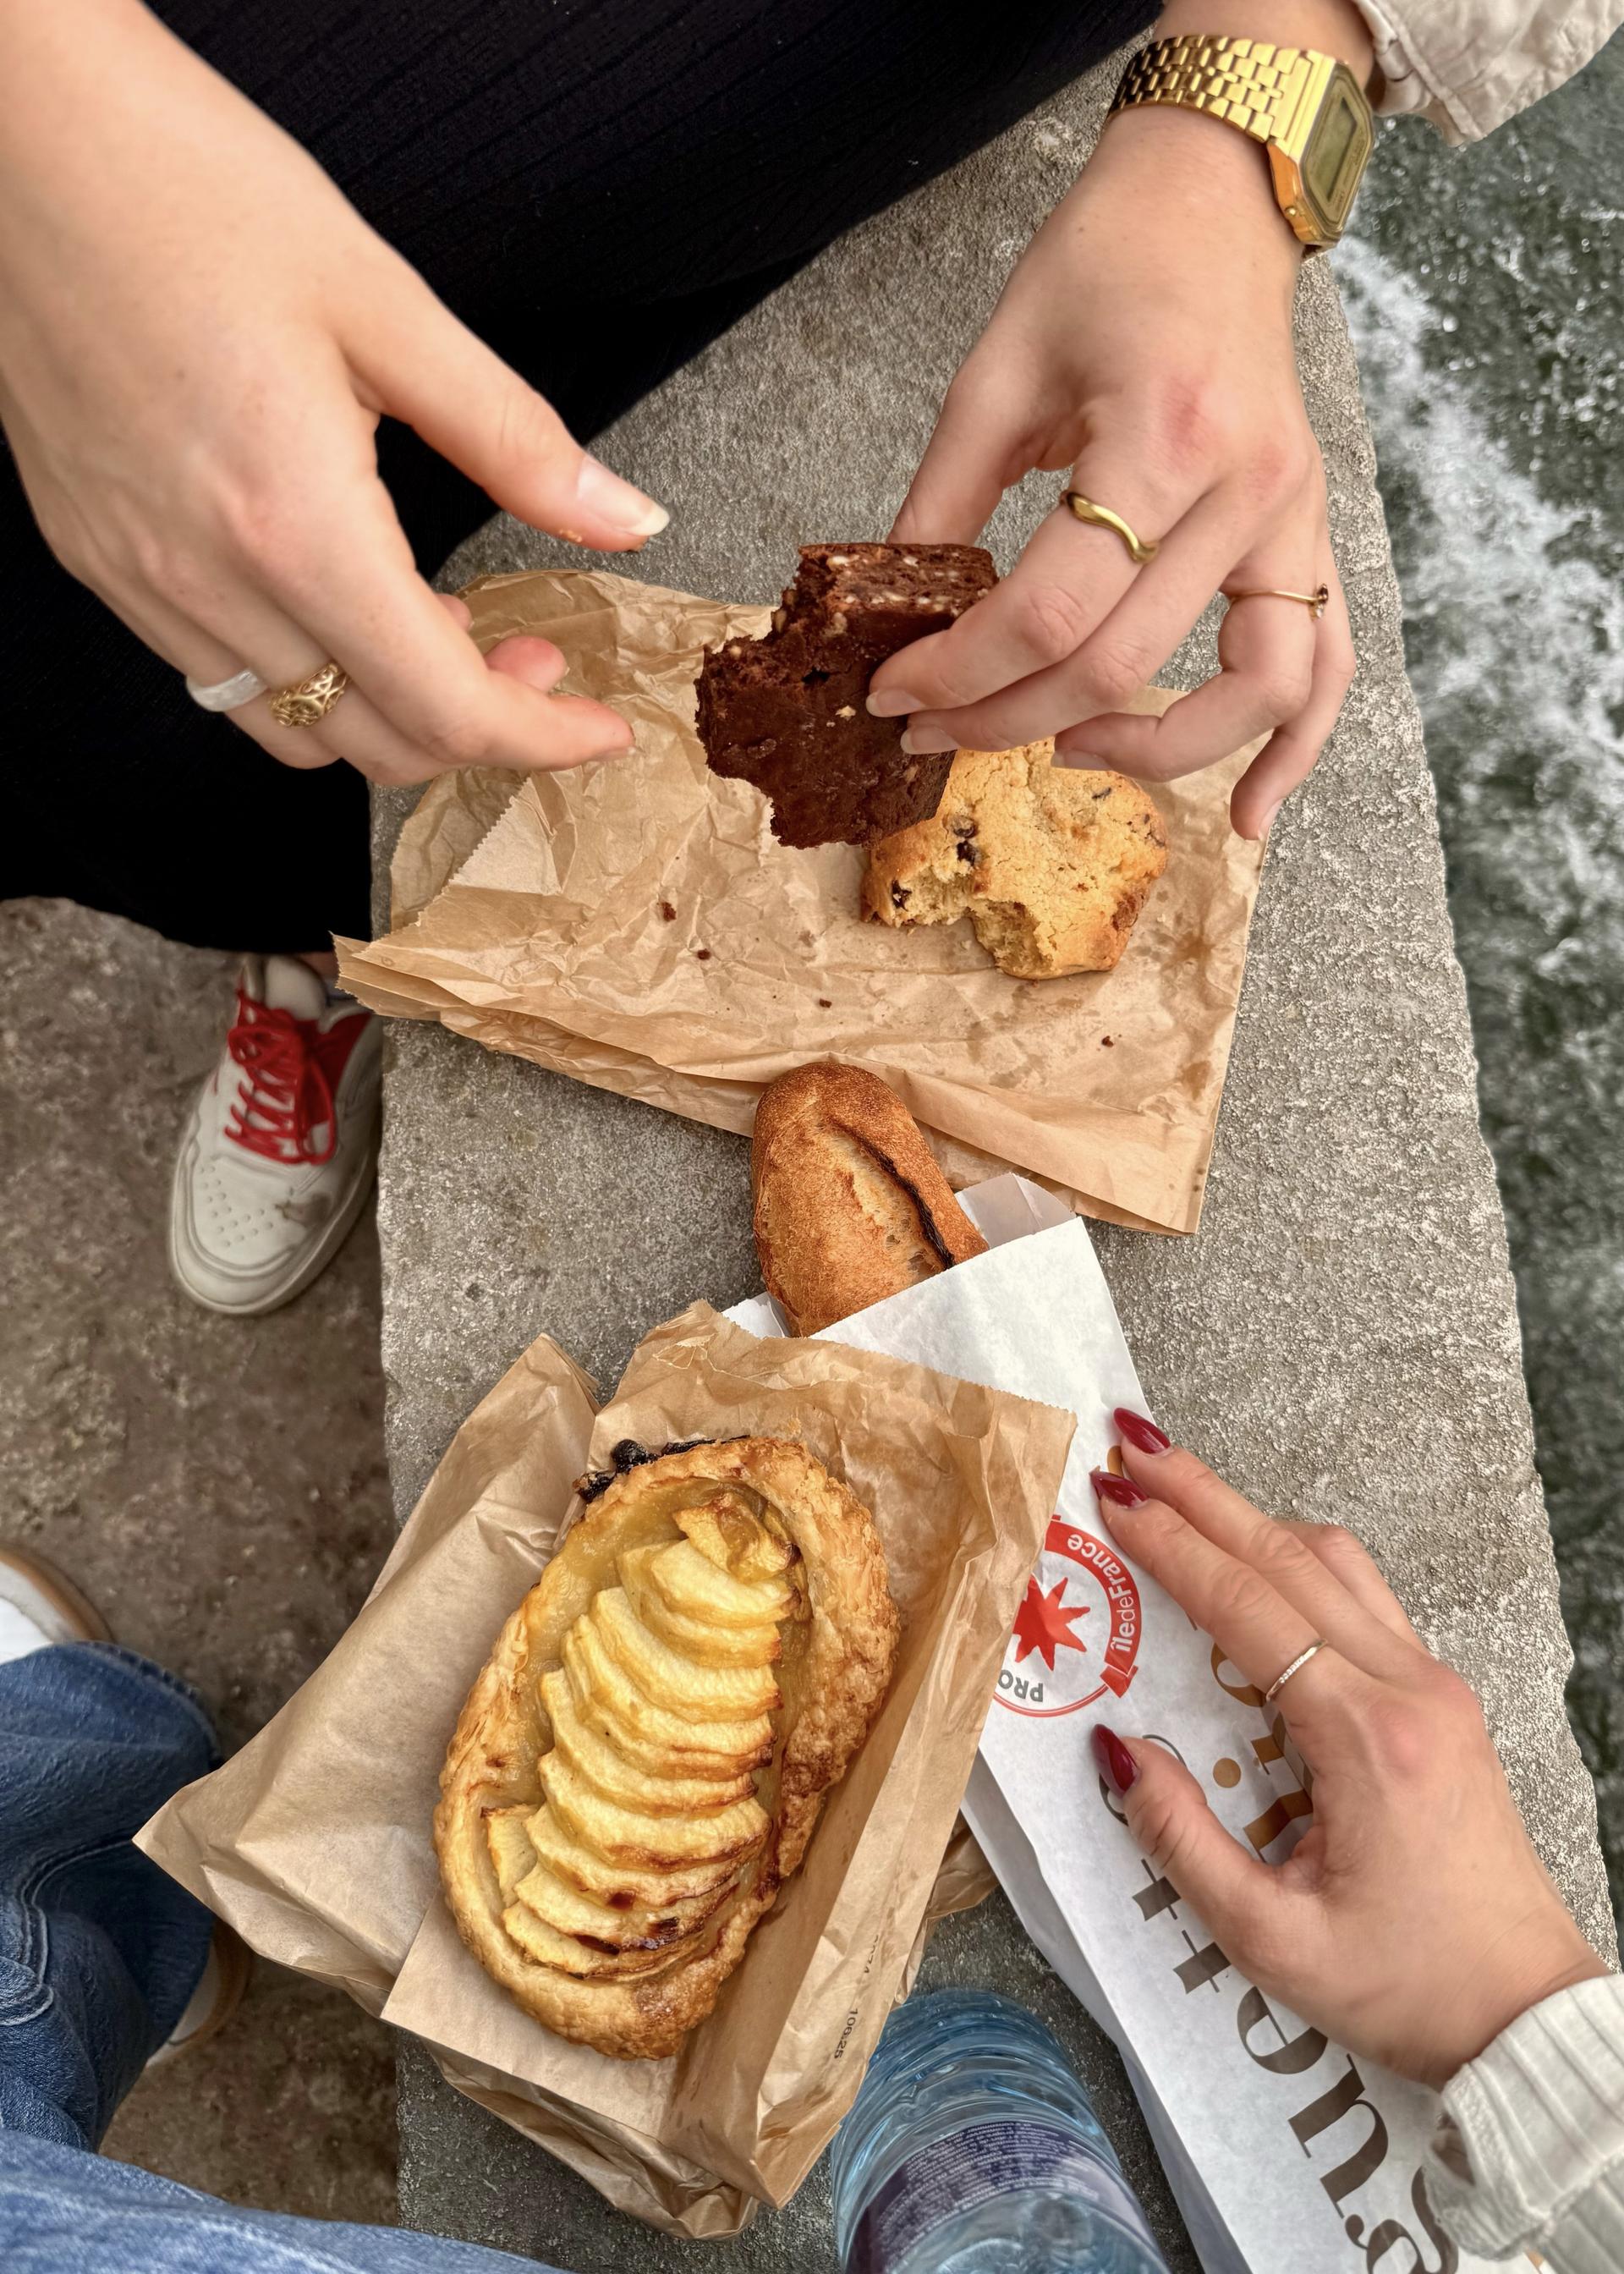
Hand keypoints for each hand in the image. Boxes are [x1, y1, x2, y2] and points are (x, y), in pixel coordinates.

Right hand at [0, 1, 661, 784]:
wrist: (21, 137)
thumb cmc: (187, 187)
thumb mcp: (385, 305)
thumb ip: (515, 438)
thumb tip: (625, 518)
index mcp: (294, 524)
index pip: (445, 709)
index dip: (541, 739)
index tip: (599, 725)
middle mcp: (209, 581)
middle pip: (375, 744)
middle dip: (479, 726)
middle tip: (534, 648)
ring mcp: (141, 581)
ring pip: (293, 730)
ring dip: (389, 710)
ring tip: (442, 622)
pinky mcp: (99, 559)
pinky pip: (219, 679)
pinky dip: (307, 676)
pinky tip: (341, 596)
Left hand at [870, 105, 1354, 838]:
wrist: (1214, 201)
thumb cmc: (1105, 264)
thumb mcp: (997, 369)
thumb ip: (942, 500)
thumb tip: (886, 616)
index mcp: (1159, 435)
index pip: (1053, 609)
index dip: (962, 673)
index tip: (897, 693)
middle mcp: (1242, 488)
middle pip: (1123, 663)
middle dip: (1009, 718)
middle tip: (935, 729)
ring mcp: (1292, 516)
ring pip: (1249, 692)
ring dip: (1153, 752)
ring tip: (1065, 754)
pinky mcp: (1308, 534)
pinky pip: (1323, 666)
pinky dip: (1292, 752)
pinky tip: (1246, 818)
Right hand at [1090, 1416, 1605, 2088]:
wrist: (1525, 2016)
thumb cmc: (1408, 1988)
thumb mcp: (1271, 1941)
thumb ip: (1183, 1841)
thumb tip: (1118, 1752)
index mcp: (1366, 1737)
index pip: (1249, 1607)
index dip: (1172, 1547)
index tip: (1112, 1501)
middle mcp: (1408, 1690)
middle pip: (1292, 1555)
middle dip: (1202, 1494)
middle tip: (1129, 1444)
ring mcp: (1434, 1688)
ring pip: (1335, 1563)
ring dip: (1250, 1517)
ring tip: (1177, 1489)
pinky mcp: (1441, 1702)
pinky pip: (1360, 1599)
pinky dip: (1291, 1561)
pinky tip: (1247, 1562)